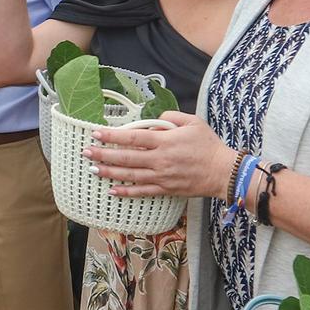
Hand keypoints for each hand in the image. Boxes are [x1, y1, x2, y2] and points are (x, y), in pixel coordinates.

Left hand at [86, 111, 232, 197]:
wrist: (224, 172)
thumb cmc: (209, 145)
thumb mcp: (192, 122)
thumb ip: (170, 117)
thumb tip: (153, 120)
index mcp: (164, 141)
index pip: (132, 136)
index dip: (112, 135)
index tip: (95, 133)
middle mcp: (160, 159)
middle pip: (126, 157)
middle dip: (103, 155)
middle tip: (85, 152)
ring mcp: (161, 176)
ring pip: (130, 175)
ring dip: (109, 173)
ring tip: (93, 169)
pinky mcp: (166, 189)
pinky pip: (142, 192)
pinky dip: (127, 192)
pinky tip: (112, 190)